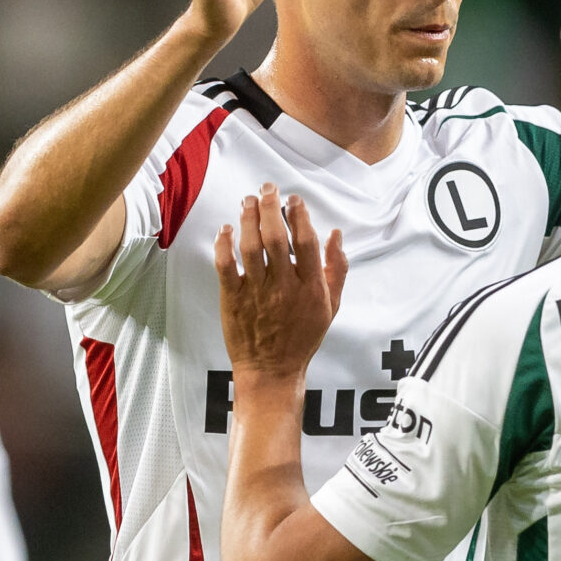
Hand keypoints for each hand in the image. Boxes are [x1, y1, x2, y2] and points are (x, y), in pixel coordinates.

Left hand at [216, 185, 346, 383]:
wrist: (272, 370)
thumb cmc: (302, 337)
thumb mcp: (330, 306)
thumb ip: (336, 269)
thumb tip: (335, 234)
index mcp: (311, 288)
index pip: (306, 242)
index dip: (299, 215)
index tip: (293, 199)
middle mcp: (284, 288)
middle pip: (276, 238)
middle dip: (270, 207)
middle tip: (266, 189)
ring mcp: (257, 294)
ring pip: (251, 248)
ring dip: (248, 219)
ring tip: (247, 201)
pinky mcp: (234, 300)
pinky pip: (226, 267)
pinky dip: (224, 245)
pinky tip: (226, 229)